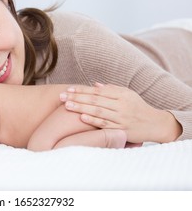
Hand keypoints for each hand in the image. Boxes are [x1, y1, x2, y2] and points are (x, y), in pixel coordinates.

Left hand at [60, 83, 181, 142]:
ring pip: (98, 112)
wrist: (155, 124)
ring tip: (67, 106)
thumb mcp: (127, 94)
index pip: (97, 92)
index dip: (82, 90)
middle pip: (95, 100)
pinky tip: (81, 118)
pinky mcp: (121, 130)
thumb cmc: (138, 107)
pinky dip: (93, 121)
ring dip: (81, 108)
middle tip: (62, 96)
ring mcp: (121, 118)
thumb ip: (111, 90)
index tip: (68, 89)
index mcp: (121, 95)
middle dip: (77, 98)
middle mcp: (121, 106)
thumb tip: (94, 86)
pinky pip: (105, 125)